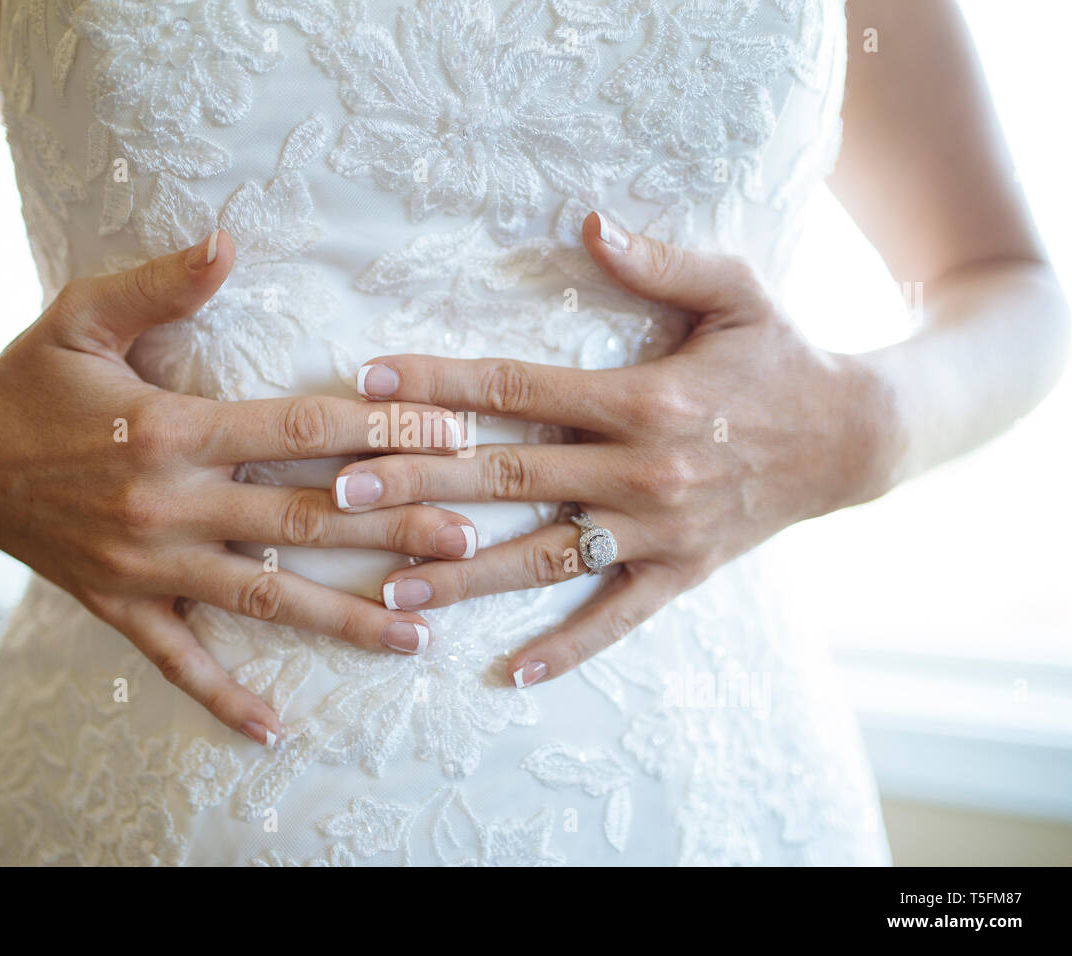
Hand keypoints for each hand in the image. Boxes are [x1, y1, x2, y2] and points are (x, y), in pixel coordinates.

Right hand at [0, 230, 472, 741]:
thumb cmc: (25, 380)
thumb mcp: (82, 315)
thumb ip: (163, 285)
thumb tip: (231, 241)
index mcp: (171, 429)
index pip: (298, 429)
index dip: (379, 429)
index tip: (448, 432)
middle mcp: (167, 503)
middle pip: (302, 519)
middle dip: (391, 529)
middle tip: (467, 539)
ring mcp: (146, 565)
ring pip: (262, 598)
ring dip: (342, 618)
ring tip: (417, 634)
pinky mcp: (119, 605)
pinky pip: (178, 660)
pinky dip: (223, 696)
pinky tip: (274, 727)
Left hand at [337, 212, 902, 686]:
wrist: (857, 436)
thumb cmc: (781, 355)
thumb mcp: (733, 291)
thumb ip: (657, 263)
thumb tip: (587, 223)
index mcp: (641, 398)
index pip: (516, 390)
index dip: (439, 384)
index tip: (369, 381)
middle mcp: (640, 470)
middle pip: (508, 477)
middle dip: (420, 483)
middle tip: (341, 494)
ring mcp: (658, 530)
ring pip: (543, 558)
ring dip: (465, 574)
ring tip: (391, 588)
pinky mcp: (681, 573)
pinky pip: (617, 618)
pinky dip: (568, 647)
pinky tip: (511, 670)